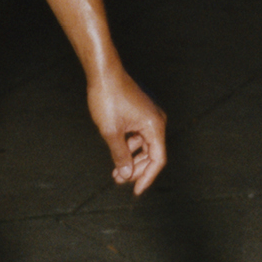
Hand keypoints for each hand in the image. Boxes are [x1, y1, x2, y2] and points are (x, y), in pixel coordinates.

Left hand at [89, 70, 166, 195]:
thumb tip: (126, 174)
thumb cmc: (108, 98)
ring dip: (131, 158)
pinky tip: (117, 152)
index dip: (147, 177)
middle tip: (118, 179)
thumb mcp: (111, 132)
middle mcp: (156, 120)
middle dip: (136, 169)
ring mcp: (149, 115)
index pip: (158, 159)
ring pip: (144, 144)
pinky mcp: (140, 111)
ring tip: (115, 170)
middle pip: (152, 153)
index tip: (136, 190)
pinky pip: (139, 134)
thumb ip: (120, 155)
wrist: (103, 71)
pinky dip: (129, 145)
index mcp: (154, 126)